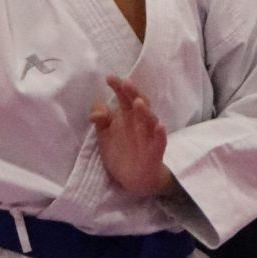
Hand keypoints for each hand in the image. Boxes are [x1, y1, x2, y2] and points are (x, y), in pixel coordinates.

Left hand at [90, 75, 172, 198]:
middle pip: (139, 104)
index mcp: (128, 117)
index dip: (118, 87)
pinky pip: (160, 142)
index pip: (124, 98)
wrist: (133, 180)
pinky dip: (160, 134)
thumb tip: (95, 111)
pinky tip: (160, 126)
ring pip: (150, 120)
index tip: (109, 77)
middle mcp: (140, 124)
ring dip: (145, 111)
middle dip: (133, 93)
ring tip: (138, 102)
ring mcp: (149, 137)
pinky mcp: (155, 152)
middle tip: (125, 82)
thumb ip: (101, 121)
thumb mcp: (105, 136)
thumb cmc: (121, 153)